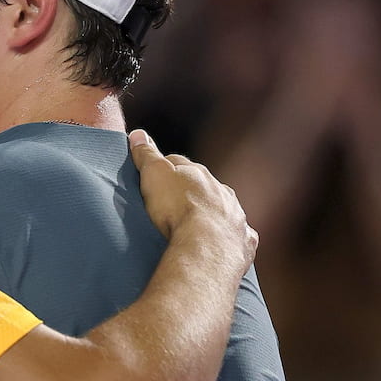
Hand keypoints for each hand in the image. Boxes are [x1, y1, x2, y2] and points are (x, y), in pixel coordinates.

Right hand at [128, 130, 257, 267]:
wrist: (206, 247)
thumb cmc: (177, 209)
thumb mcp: (154, 176)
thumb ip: (147, 155)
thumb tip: (139, 134)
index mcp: (199, 174)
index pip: (180, 163)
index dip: (166, 168)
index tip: (154, 176)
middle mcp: (222, 191)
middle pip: (204, 186)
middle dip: (192, 190)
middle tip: (173, 202)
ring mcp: (235, 216)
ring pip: (224, 209)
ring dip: (213, 213)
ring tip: (196, 226)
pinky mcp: (242, 240)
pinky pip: (237, 236)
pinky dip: (229, 238)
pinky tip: (221, 243)